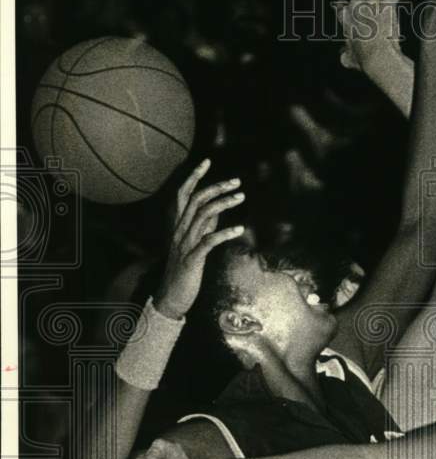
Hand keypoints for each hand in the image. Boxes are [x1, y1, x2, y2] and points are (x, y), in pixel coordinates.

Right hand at [154, 160, 245, 319]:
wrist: (170, 298)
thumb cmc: (185, 271)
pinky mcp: (192, 259)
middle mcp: (179, 231)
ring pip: (202, 216)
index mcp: (178, 226)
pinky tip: (240, 229)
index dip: (193, 177)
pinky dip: (224, 233)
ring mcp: (184, 245)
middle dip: (216, 187)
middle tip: (237, 182)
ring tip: (242, 196)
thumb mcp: (194, 244)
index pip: (183, 194)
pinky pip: (208, 242)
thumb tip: (217, 212)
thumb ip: (203, 227)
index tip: (207, 161)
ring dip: (224, 204)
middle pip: (196, 200)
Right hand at [337, 0, 419, 71]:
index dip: (341, 5)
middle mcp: (357, 5)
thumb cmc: (363, 61)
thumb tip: (342, 55)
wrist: (378, 57)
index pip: (340, 6)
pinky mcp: (388, 4)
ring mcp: (374, 2)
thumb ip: (344, 54)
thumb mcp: (347, 58)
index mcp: (345, 18)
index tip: (341, 5)